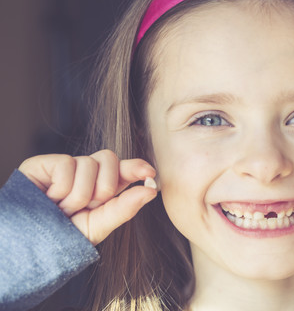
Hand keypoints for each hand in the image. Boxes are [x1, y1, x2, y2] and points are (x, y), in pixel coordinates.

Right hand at [18, 149, 156, 244]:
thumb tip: (152, 190)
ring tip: (62, 208)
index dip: (136, 166)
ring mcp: (67, 166)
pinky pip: (68, 166)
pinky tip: (49, 199)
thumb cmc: (64, 236)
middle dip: (103, 188)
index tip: (150, 173)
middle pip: (109, 158)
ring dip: (78, 195)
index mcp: (102, 186)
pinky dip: (61, 190)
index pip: (123, 169)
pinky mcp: (46, 163)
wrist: (30, 245)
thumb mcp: (98, 225)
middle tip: (86, 207)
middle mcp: (87, 173)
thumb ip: (125, 207)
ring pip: (89, 164)